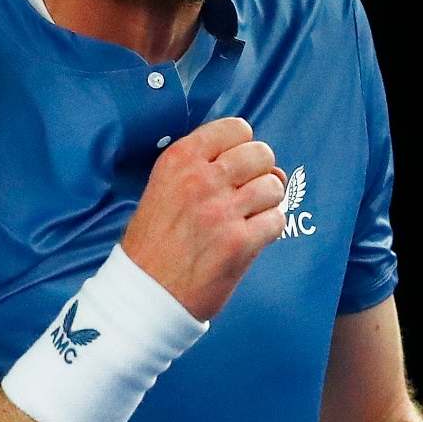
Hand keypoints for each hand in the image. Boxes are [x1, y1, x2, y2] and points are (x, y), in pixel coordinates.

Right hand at [120, 116, 287, 320]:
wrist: (145, 293)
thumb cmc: (154, 243)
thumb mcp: (164, 187)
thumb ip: (206, 167)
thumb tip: (265, 165)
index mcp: (179, 160)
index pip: (236, 128)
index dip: (242, 147)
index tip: (235, 166)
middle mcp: (201, 179)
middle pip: (261, 154)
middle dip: (260, 172)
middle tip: (244, 194)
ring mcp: (222, 211)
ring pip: (273, 186)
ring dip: (266, 203)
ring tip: (246, 218)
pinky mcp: (240, 242)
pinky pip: (277, 220)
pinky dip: (269, 229)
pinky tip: (249, 238)